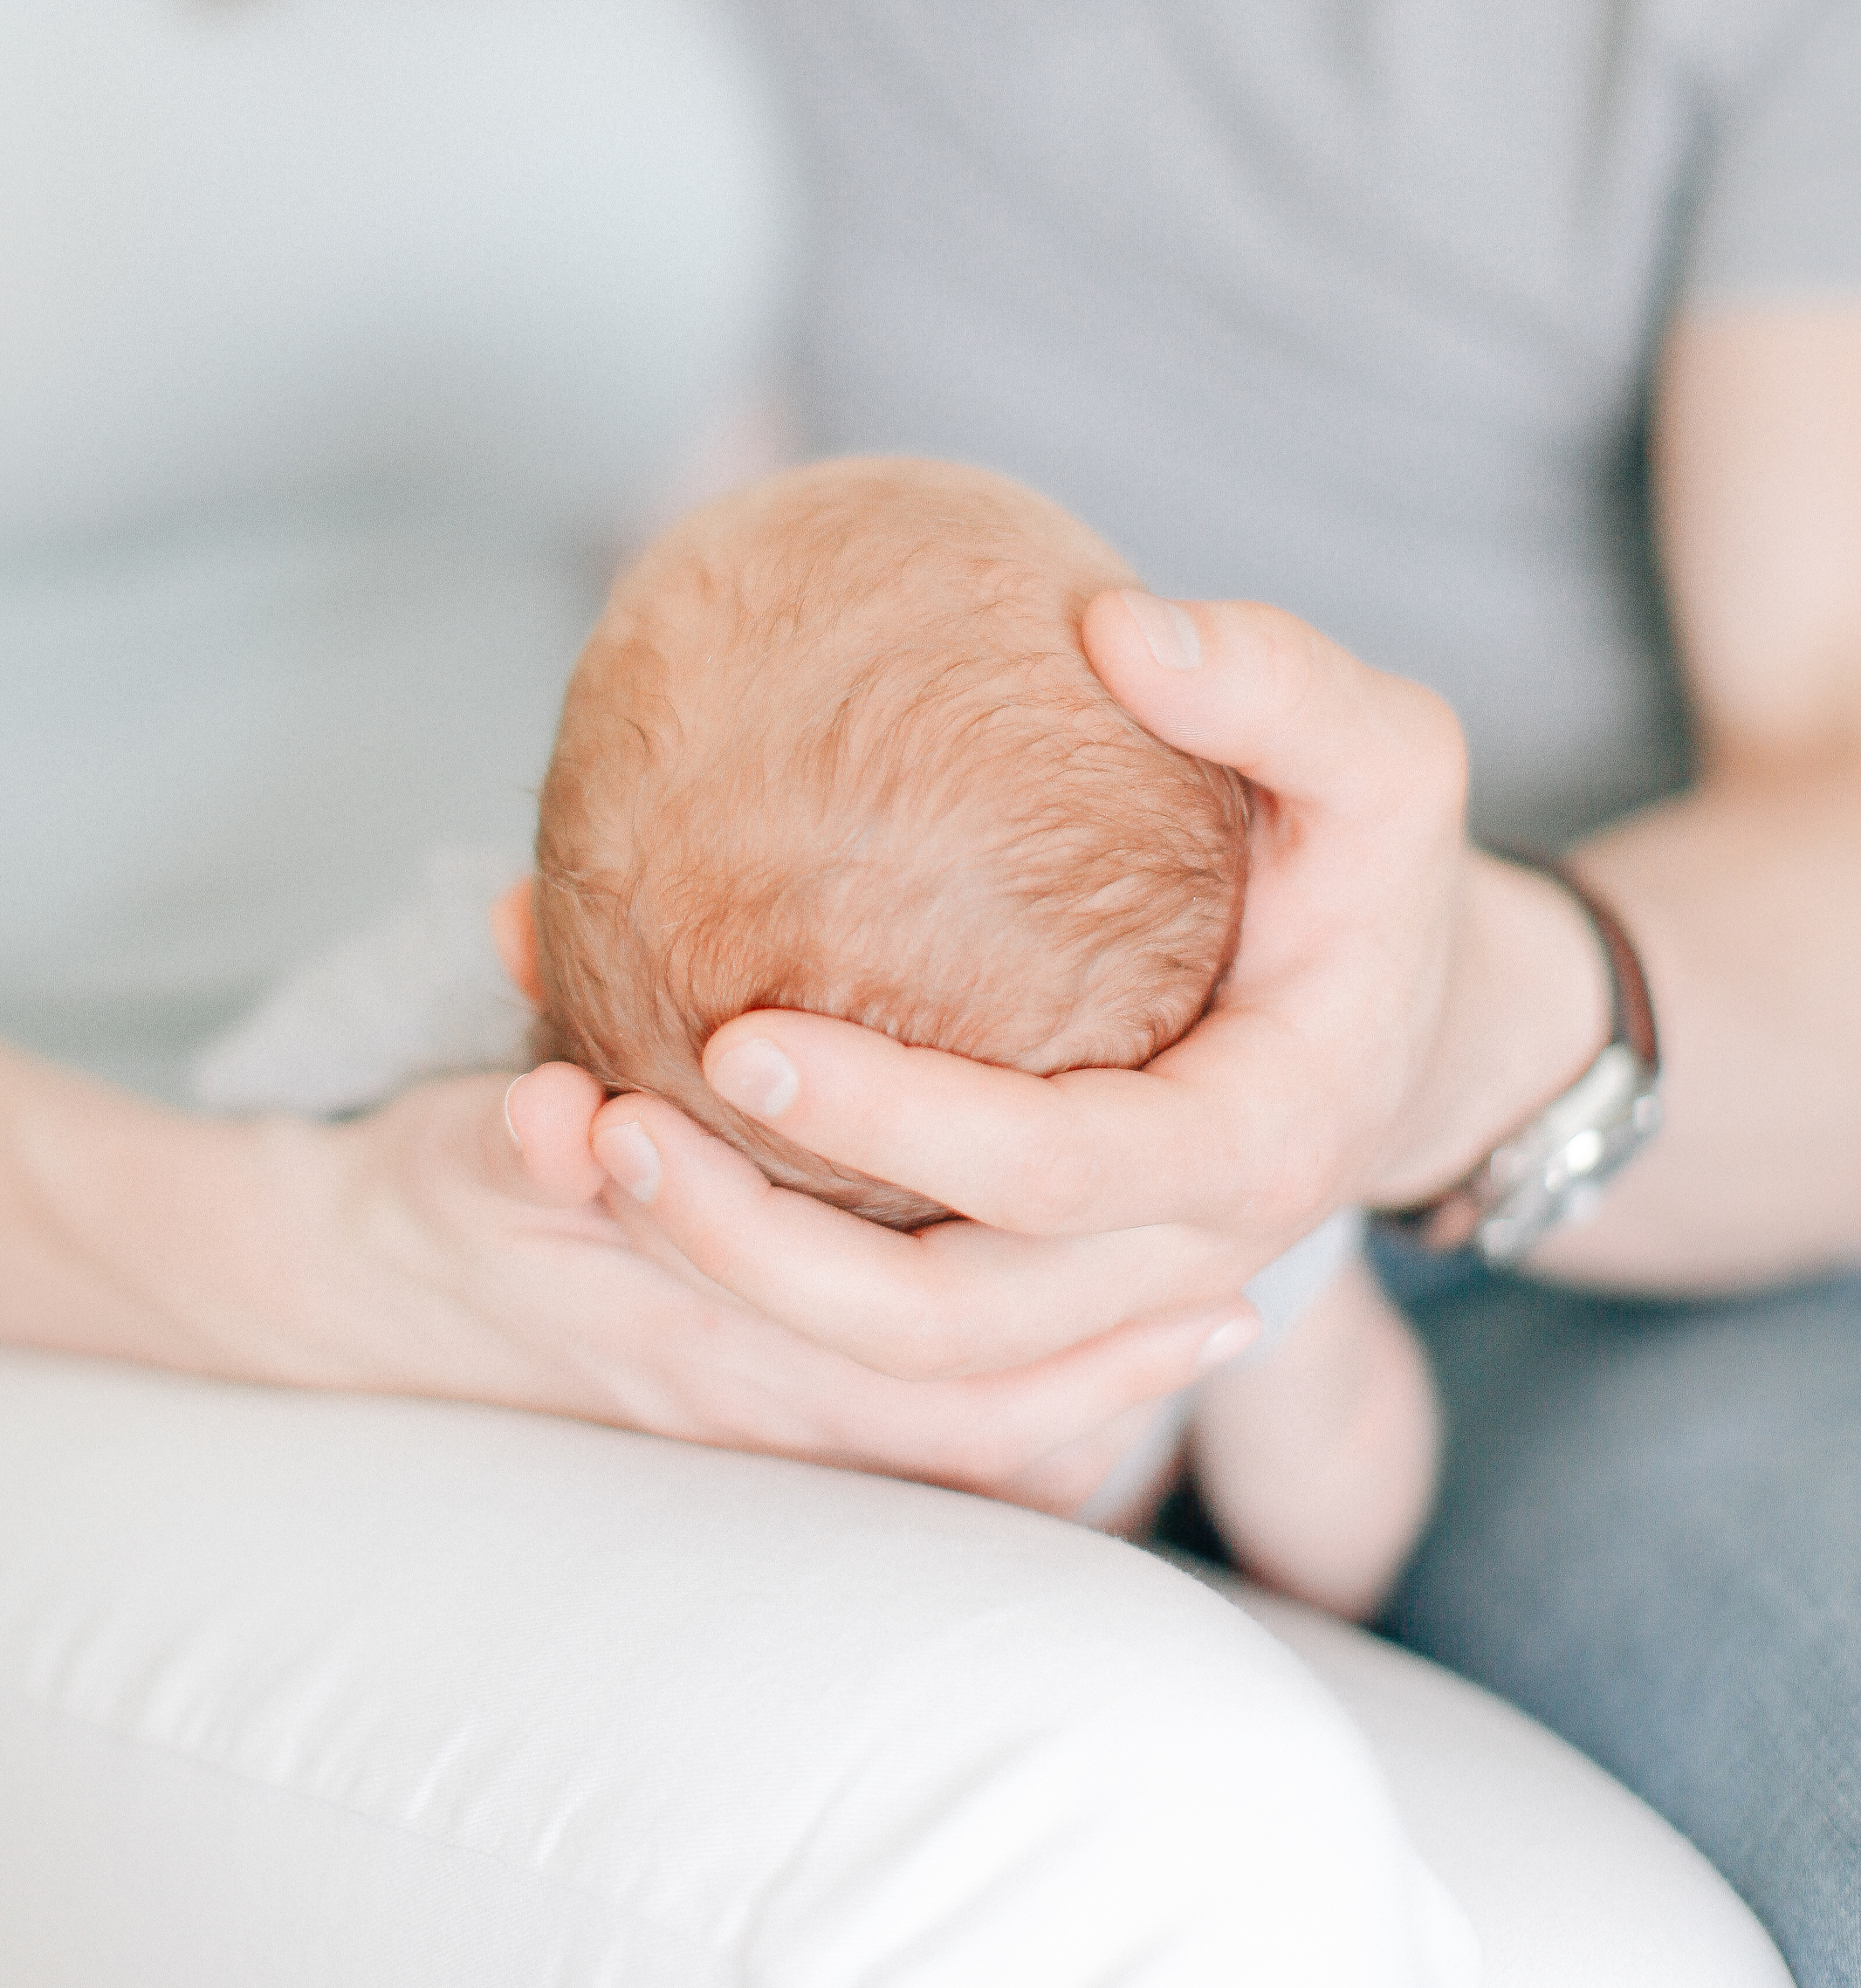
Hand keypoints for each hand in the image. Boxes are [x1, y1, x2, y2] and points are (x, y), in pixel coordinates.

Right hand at [238, 1061, 1252, 1515]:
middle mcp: (745, 1409)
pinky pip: (903, 1445)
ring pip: (951, 1452)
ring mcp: (746, 1426)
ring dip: (1076, 1399)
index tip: (1163, 1251)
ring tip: (1207, 1330)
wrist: (343, 1295)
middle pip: (968, 1434)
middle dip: (1107, 1375)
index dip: (1051, 1331)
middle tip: (1239, 1303)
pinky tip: (1084, 1358)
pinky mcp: (740, 1414)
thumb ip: (519, 1137)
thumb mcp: (455, 1154)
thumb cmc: (420, 1203)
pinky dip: (1003, 1417)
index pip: (905, 1364)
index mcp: (695, 1344)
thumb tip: (576, 1112)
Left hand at [581, 594, 1604, 1346]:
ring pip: (892, 1363)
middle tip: (606, 1129)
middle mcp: (1170, 1264)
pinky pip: (875, 1323)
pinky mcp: (1030, 1295)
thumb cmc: (1377, 874)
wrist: (1407, 1029)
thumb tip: (1116, 624)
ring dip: (725, 1278)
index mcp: (1246, 1148)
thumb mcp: (1387, 759)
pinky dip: (741, 1256)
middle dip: (759, 1257)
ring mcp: (1096, 1304)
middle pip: (940, 1328)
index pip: (1050, 1174)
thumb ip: (1280, 685)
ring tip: (582, 1142)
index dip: (895, 1125)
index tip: (740, 1034)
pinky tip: (607, 1123)